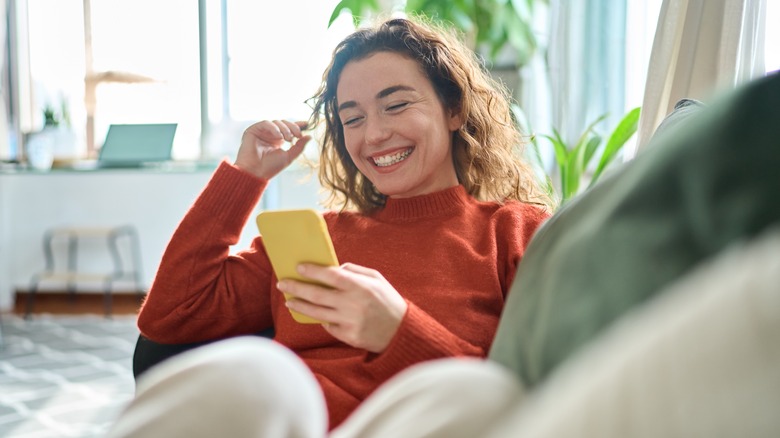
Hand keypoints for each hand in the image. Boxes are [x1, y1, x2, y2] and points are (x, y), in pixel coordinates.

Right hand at [234, 120, 309, 179]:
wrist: (255, 173)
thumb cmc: (270, 167)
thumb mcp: (289, 156)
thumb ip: (299, 146)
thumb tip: (310, 136)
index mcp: (278, 140)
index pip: (288, 128)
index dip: (297, 125)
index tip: (307, 124)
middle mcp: (270, 135)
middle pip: (284, 123)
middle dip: (293, 127)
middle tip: (298, 136)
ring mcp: (261, 132)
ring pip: (276, 122)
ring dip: (285, 129)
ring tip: (288, 139)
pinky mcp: (253, 130)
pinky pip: (266, 123)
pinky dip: (274, 128)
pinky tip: (279, 136)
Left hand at [278, 263, 408, 352]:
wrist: (401, 331)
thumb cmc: (388, 301)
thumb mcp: (377, 279)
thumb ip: (355, 271)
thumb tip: (334, 268)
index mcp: (360, 287)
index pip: (330, 275)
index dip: (313, 271)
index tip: (298, 267)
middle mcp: (352, 304)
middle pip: (317, 294)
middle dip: (297, 287)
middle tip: (283, 283)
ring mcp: (349, 322)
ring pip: (317, 313)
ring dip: (300, 306)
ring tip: (289, 301)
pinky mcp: (348, 336)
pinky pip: (328, 326)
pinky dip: (321, 319)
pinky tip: (315, 314)